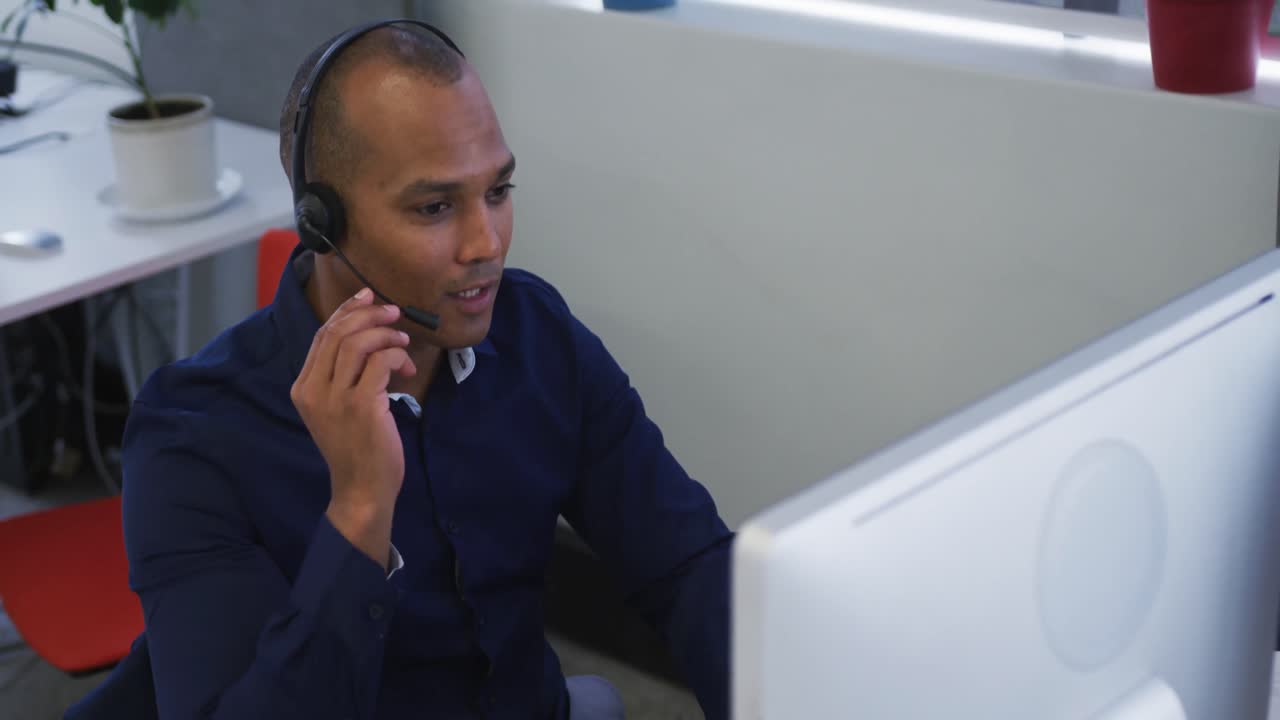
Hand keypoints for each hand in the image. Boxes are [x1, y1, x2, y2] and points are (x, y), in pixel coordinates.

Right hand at [290, 288, 417, 566]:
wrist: (361, 489)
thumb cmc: (357, 449)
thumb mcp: (338, 409)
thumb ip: (343, 376)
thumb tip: (369, 334)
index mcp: (303, 388)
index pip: (321, 336)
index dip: (346, 311)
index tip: (368, 297)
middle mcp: (313, 390)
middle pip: (336, 332)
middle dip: (368, 314)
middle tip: (394, 312)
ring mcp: (335, 398)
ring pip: (357, 342)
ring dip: (385, 334)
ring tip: (403, 341)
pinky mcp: (361, 405)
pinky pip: (379, 362)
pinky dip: (396, 356)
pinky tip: (406, 368)